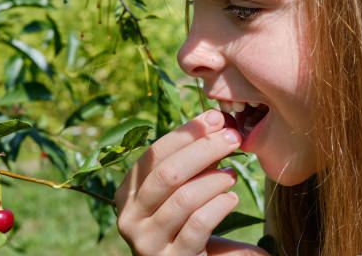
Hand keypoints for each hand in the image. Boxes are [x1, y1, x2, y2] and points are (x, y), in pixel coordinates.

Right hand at [115, 110, 265, 255]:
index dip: (186, 133)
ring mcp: (148, 243)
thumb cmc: (188, 220)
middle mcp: (130, 218)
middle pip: (168, 173)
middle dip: (204, 150)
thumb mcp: (183, 188)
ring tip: (233, 173)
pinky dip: (219, 205)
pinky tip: (231, 198)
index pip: (154, 154)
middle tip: (233, 138)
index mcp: (128, 193)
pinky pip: (199, 224)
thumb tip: (216, 121)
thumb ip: (193, 159)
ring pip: (184, 199)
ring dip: (215, 180)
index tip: (215, 118)